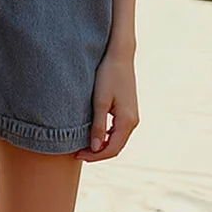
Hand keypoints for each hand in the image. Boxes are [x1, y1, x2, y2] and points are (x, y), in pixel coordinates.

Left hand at [74, 47, 138, 161]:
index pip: (112, 149)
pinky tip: (95, 133)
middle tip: (78, 152)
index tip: (77, 154)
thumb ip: (98, 126)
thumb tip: (95, 148)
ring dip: (102, 145)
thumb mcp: (100, 101)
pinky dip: (107, 136)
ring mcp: (132, 115)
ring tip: (83, 145)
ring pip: (117, 139)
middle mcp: (133, 121)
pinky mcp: (128, 109)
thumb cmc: (108, 75)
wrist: (119, 55)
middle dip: (97, 153)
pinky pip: (118, 130)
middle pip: (116, 147)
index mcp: (127, 121)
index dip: (95, 156)